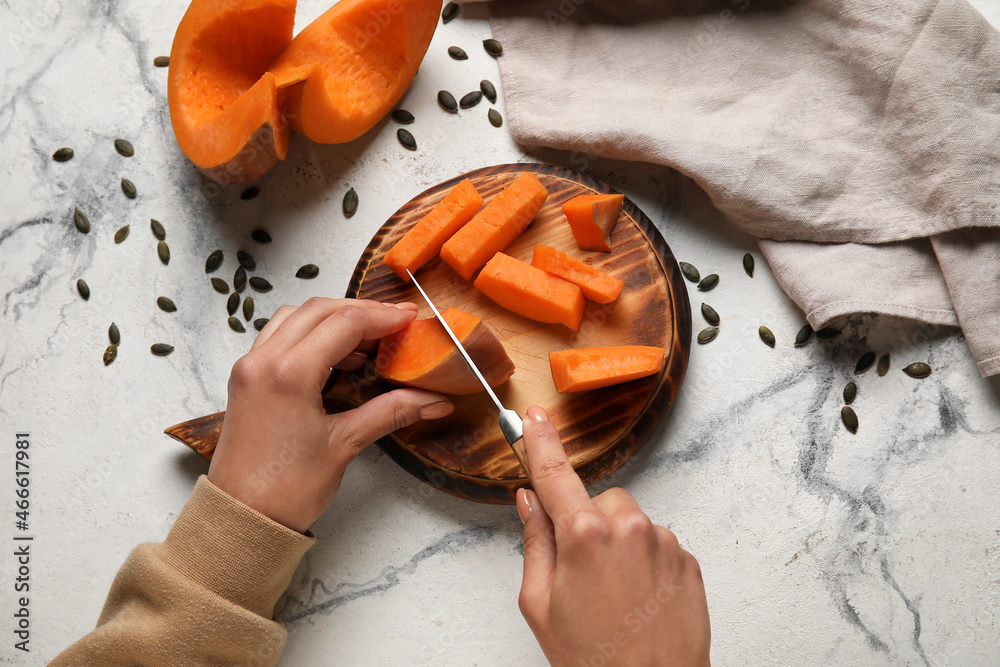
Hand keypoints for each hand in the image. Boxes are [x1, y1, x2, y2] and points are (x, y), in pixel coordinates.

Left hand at [208, 298, 454, 531]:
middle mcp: (264, 361)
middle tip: (397, 323)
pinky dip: (311, 333)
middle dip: (362, 312)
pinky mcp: (246, 378)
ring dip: (334, 318)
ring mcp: (250, 367)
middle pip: (320, 310)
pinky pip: (280, 336)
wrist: (241, 519)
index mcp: (289, 373)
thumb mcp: (346, 445)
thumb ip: (392, 412)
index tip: (410, 319)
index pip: (345, 322)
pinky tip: (337, 355)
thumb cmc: (285, 489)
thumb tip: (433, 400)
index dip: (383, 317)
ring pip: (297, 317)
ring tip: (369, 339)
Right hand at [516, 406, 710, 666]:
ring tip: (614, 594)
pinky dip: (646, 562)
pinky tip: (638, 598)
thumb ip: (535, 542)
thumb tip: (529, 503)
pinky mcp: (688, 560)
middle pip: (597, 502)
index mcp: (584, 535)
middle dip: (586, 525)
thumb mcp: (540, 604)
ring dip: (619, 544)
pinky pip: (657, 543)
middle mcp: (629, 528)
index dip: (540, 442)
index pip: (555, 474)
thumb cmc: (593, 659)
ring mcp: (664, 542)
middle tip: (581, 573)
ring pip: (630, 522)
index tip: (534, 417)